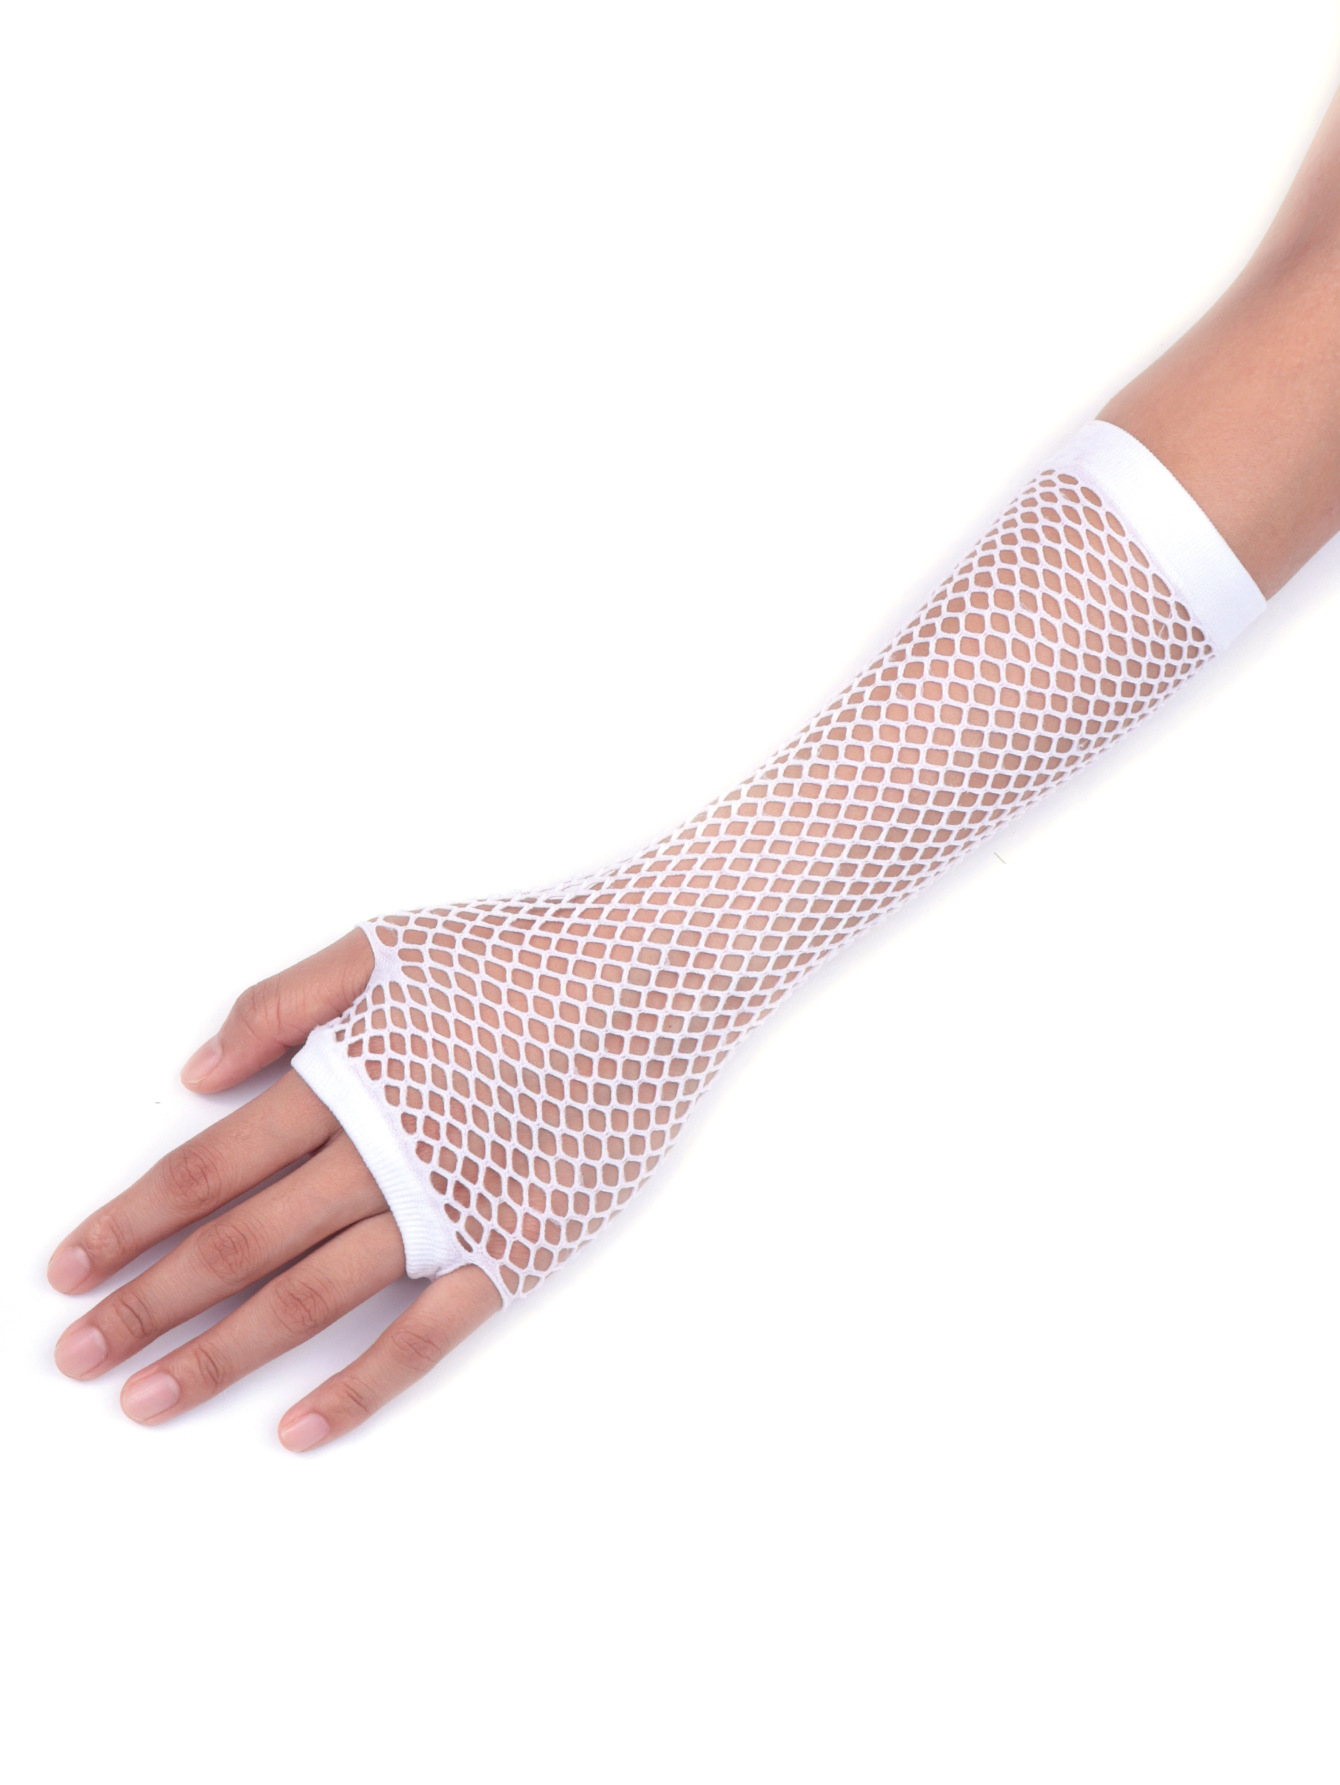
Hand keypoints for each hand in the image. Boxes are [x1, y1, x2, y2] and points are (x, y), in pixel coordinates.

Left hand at [47, 931, 501, 1449]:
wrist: (654, 979)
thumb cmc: (520, 953)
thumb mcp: (387, 942)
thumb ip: (284, 1002)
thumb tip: (196, 1073)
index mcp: (347, 1079)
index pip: (208, 1166)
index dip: (130, 1220)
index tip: (69, 1268)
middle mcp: (385, 1154)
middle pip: (241, 1241)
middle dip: (149, 1303)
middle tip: (77, 1356)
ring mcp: (450, 1211)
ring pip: (314, 1296)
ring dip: (223, 1353)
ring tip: (149, 1398)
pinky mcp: (515, 1249)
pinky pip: (427, 1336)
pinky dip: (360, 1385)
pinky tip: (298, 1427)